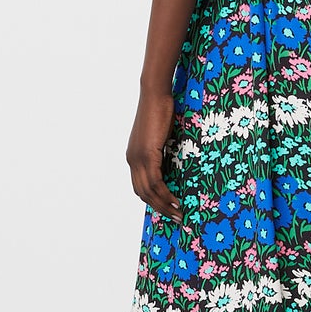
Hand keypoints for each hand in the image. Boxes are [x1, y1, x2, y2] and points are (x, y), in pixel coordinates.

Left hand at [127, 86, 182, 221]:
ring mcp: (138, 158)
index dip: (153, 200)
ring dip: (164, 205)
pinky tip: (176, 200)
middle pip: (143, 193)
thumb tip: (172, 161)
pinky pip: (155, 181)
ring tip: (178, 213)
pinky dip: (165, 194)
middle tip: (175, 217)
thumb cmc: (160, 110)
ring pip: (149, 191)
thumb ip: (161, 150)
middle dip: (159, 208)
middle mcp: (132, 160)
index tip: (167, 209)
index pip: (139, 186)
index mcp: (133, 157)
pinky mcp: (147, 154)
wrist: (154, 94)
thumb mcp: (160, 136)